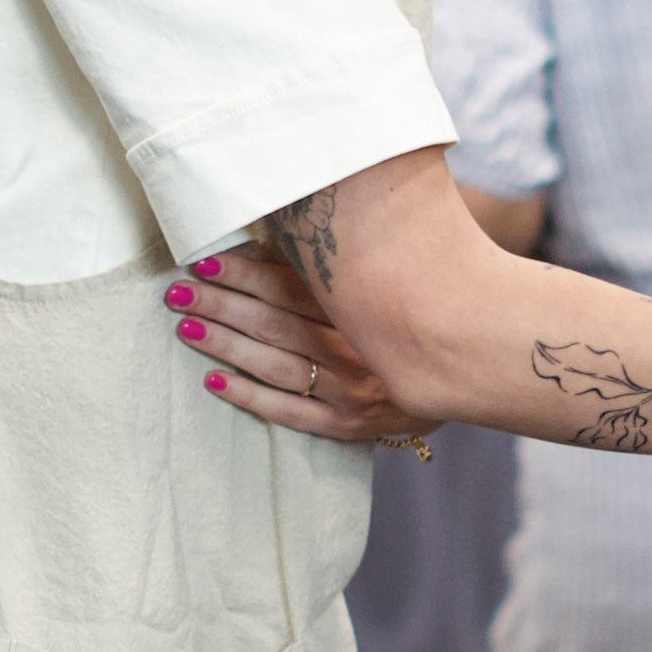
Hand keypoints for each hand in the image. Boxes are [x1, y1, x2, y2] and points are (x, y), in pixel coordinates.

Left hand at [166, 245, 413, 449]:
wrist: (473, 369)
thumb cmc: (419, 312)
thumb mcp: (393, 278)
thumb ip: (344, 261)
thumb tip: (285, 226)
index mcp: (367, 308)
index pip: (293, 288)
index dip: (245, 273)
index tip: (204, 261)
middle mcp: (359, 350)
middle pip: (276, 324)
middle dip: (222, 306)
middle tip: (178, 291)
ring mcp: (354, 392)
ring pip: (276, 365)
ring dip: (226, 345)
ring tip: (187, 327)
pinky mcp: (350, 425)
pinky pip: (291, 413)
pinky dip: (250, 396)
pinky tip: (214, 380)